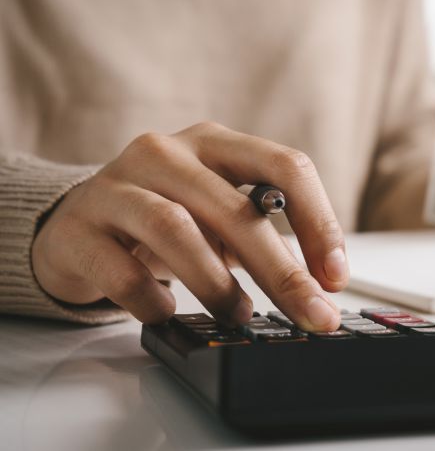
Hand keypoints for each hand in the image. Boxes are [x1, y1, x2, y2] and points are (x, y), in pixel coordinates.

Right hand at [32, 122, 347, 329]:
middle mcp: (167, 153)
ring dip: (217, 284)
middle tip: (310, 314)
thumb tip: (318, 288)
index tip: (335, 276)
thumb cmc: (164, 219)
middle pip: (235, 209)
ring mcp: (117, 186)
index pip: (285, 167)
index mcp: (216, 144)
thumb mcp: (219, 214)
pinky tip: (167, 312)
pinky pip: (121, 270)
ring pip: (176, 230)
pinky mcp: (79, 229)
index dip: (320, 222)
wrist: (75, 224)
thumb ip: (263, 237)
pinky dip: (152, 299)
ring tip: (239, 314)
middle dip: (282, 271)